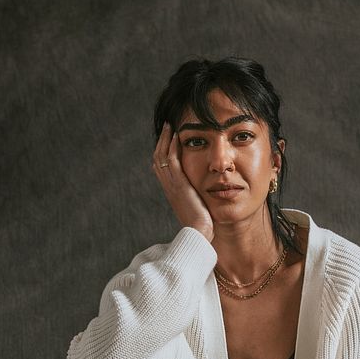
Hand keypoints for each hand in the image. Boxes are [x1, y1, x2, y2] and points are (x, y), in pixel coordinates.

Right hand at [152, 122, 213, 241]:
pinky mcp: (179, 184)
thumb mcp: (196, 205)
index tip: (168, 138)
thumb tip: (201, 189)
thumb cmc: (202, 223)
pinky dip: (172, 147)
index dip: (162, 150)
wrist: (199, 232)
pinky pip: (172, 161)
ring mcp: (172, 185)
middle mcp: (168, 186)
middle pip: (157, 158)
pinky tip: (177, 136)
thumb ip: (195, 194)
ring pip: (161, 156)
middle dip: (161, 141)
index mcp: (171, 190)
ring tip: (170, 126)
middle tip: (167, 126)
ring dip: (165, 139)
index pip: (161, 166)